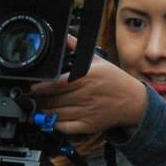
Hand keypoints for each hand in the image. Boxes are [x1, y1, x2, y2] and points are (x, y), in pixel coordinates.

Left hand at [30, 37, 146, 135]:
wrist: (134, 102)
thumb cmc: (116, 81)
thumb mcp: (99, 61)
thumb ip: (78, 49)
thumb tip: (66, 37)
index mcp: (87, 78)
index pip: (59, 84)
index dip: (42, 87)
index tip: (33, 87)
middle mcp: (86, 95)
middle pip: (54, 100)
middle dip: (39, 100)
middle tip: (31, 98)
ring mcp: (87, 112)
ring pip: (57, 114)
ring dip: (44, 112)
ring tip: (38, 107)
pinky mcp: (88, 125)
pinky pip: (66, 127)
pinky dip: (55, 124)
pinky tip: (51, 119)